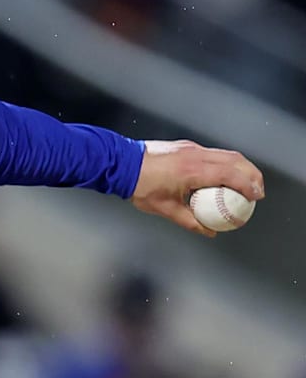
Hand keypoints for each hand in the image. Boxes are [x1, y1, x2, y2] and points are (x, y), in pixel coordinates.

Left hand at [130, 139, 264, 236]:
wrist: (120, 163)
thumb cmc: (140, 186)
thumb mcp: (165, 209)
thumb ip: (189, 221)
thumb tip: (208, 231)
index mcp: (192, 171)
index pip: (230, 175)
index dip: (247, 185)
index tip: (256, 196)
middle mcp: (196, 155)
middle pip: (235, 160)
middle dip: (252, 174)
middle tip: (257, 190)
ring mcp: (191, 148)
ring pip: (226, 154)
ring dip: (241, 167)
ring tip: (246, 182)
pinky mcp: (186, 146)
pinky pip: (213, 153)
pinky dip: (226, 162)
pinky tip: (224, 175)